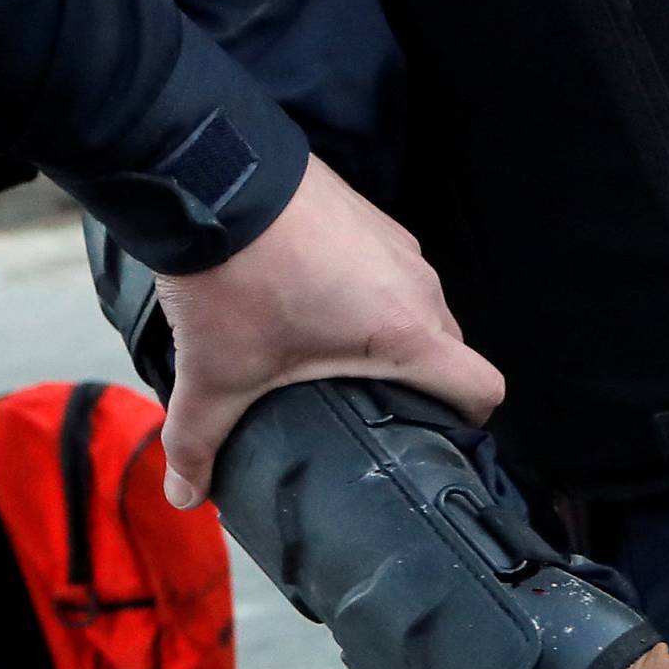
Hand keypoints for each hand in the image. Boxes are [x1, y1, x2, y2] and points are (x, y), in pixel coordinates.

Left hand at [154, 155, 505, 505]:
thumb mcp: (218, 372)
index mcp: (407, 332)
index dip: (470, 422)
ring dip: (392, 333)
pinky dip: (367, 290)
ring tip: (335, 351)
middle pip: (449, 351)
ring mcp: (397, 244)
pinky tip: (313, 299)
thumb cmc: (235, 276)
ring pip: (419, 307)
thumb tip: (184, 495)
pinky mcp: (370, 216)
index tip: (436, 438)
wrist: (210, 173)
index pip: (483, 387)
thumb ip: (201, 440)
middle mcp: (418, 286)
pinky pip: (390, 268)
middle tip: (371, 407)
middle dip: (420, 382)